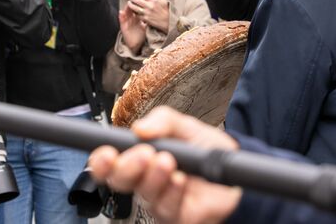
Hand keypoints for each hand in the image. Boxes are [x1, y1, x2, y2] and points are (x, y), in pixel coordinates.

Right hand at [88, 107, 241, 223]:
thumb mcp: (184, 125)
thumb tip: (140, 128)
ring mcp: (160, 200)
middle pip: (119, 182)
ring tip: (167, 161)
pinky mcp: (178, 216)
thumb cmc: (205, 148)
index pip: (110, 163)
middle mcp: (145, 180)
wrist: (234, 169)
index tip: (106, 153)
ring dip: (154, 177)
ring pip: (144, 195)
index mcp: (139, 157)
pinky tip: (179, 179)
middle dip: (126, 167)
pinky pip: (167, 209)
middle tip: (142, 154)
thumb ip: (163, 120)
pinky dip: (172, 192)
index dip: (101, 162)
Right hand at [119, 7, 145, 51]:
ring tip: (128, 3)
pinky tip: (121, 12)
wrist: (135, 44)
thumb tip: (155, 13)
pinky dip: (121, 16)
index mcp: (137, 17)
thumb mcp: (145, 26)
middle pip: (132, 8)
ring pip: (126, 13)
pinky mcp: (123, 27)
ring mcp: (127, 22)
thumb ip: (148, 19)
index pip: (138, 8)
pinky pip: (122, 20)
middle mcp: (131, 18)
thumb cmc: (141, 35)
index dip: (140, 3)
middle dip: (133, 3)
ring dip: (126, 8)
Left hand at [126, 0, 169, 33]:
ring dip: (131, 4)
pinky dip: (134, 12)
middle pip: (137, 0)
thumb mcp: (164, 0)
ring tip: (129, 2)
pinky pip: (137, 15)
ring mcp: (147, 13)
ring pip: (135, 8)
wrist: (169, 22)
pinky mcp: (146, 19)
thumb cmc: (167, 11)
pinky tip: (133, 10)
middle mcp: (150, 6)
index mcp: (154, 0)